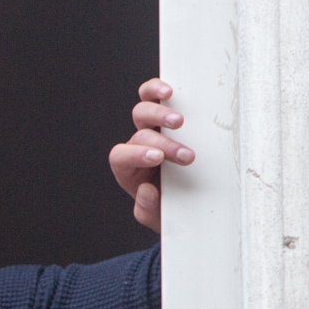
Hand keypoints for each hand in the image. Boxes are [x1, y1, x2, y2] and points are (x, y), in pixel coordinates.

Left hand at [109, 78, 194, 232]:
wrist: (187, 203)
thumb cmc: (170, 207)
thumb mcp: (158, 217)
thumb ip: (148, 208)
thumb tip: (145, 190)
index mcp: (129, 170)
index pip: (121, 157)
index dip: (136, 155)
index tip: (158, 158)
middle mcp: (138, 147)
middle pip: (139, 134)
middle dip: (162, 143)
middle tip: (184, 154)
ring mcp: (152, 129)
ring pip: (143, 111)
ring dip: (160, 114)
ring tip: (179, 122)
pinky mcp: (167, 117)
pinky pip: (154, 97)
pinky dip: (157, 91)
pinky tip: (170, 92)